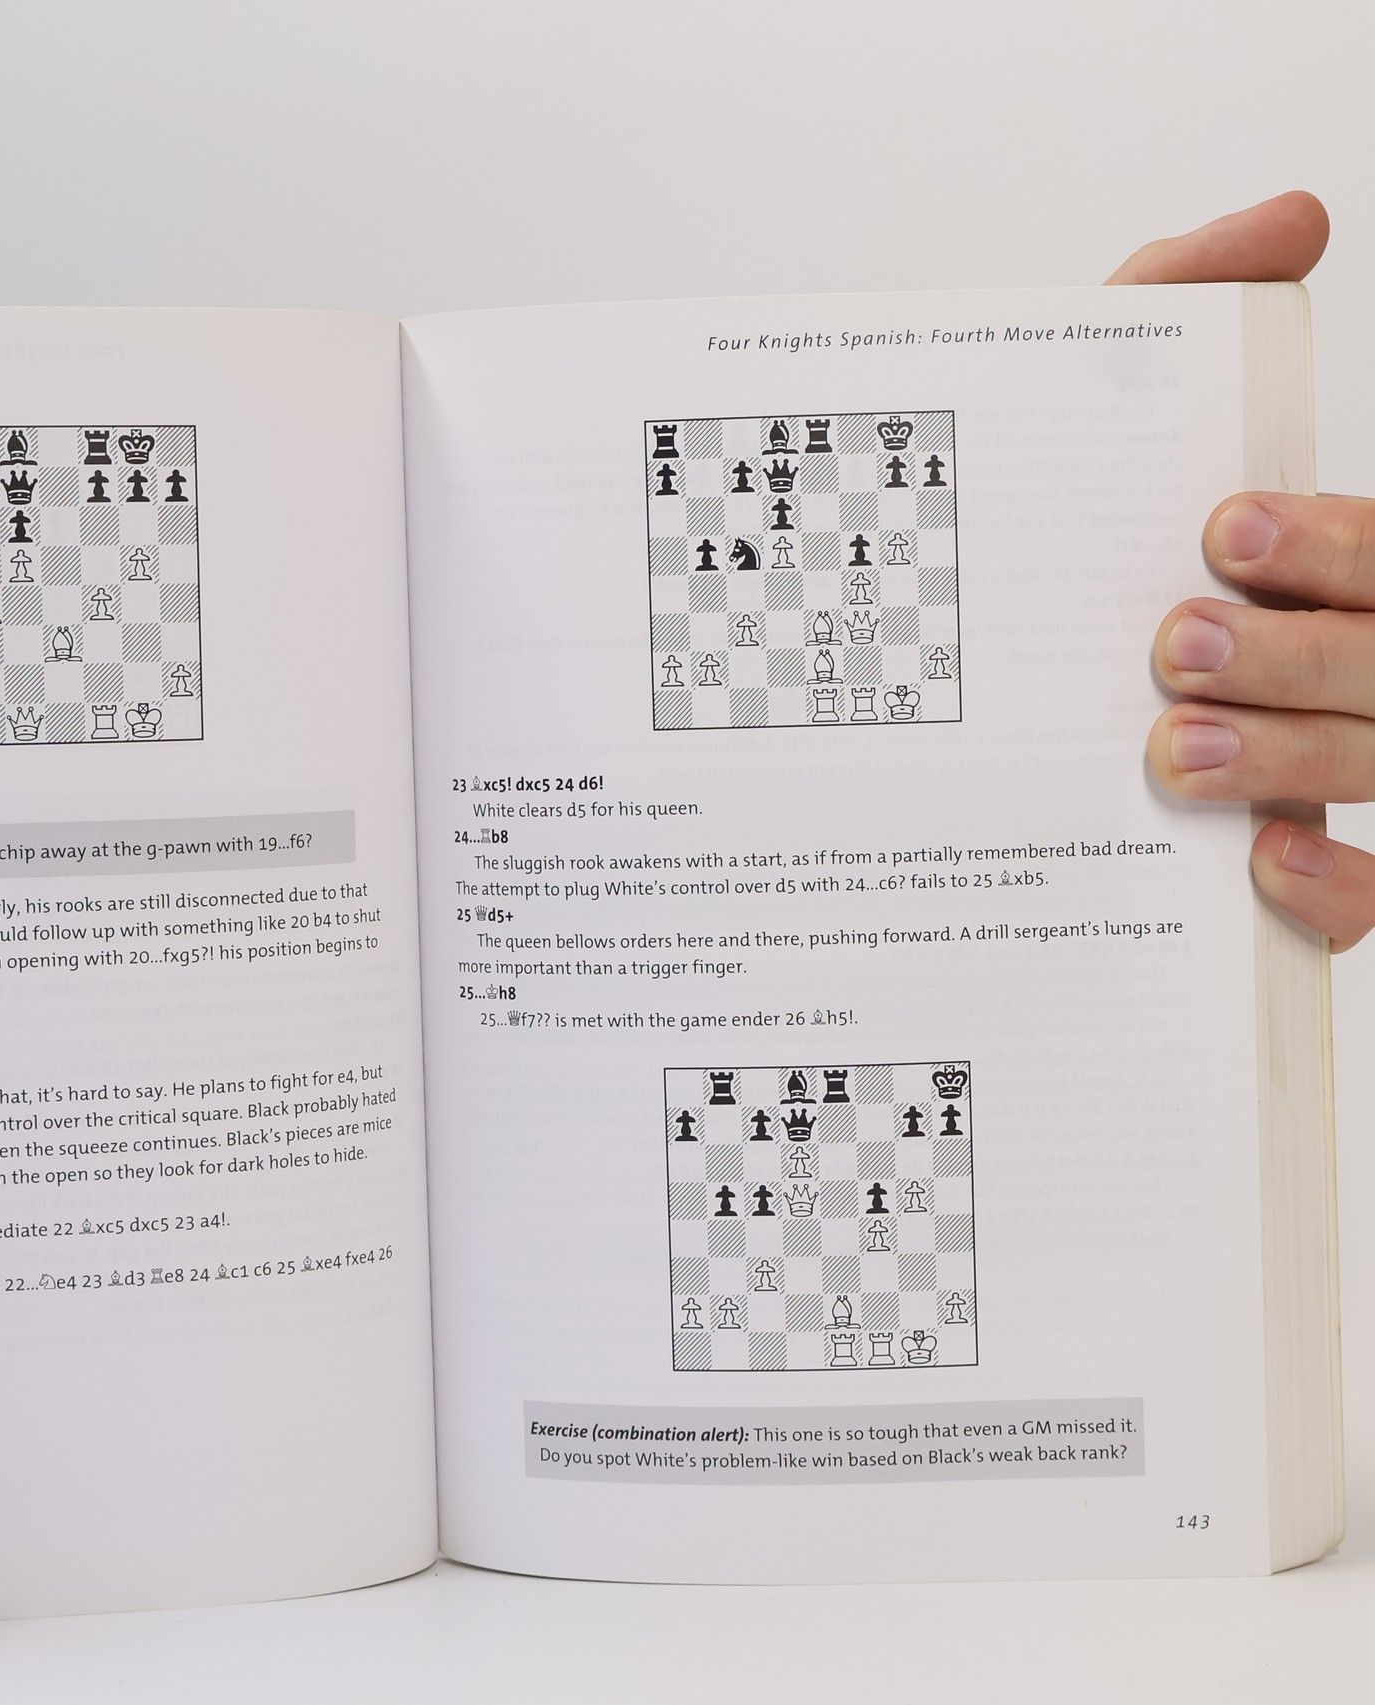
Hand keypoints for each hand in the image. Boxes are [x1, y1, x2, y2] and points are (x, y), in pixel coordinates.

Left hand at [1111, 192, 1374, 948]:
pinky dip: (1332, 891)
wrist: (958, 706)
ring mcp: (1336, 768)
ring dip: (1286, 759)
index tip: (1219, 530)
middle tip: (1170, 646)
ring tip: (1168, 749)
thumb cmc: (1072, 549)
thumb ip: (1185, 303)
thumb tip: (1293, 217)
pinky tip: (1259, 867)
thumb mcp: (1106, 416)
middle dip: (1292, 655)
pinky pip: (1373, 900)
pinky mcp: (1305, 878)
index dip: (1327, 541)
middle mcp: (1352, 666)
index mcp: (1332, 567)